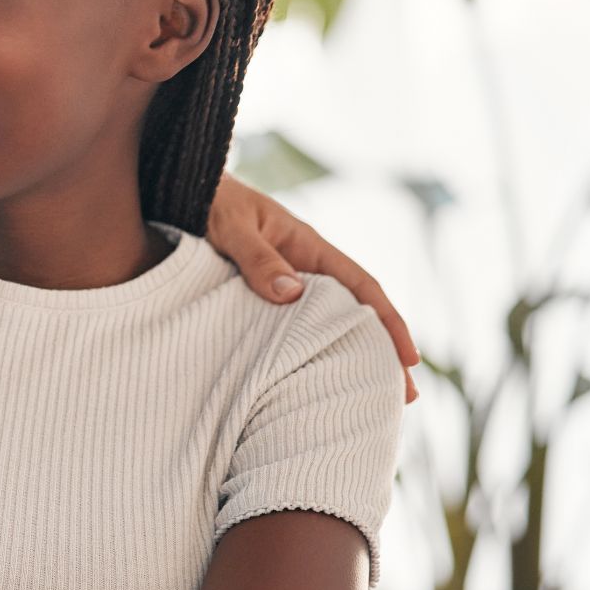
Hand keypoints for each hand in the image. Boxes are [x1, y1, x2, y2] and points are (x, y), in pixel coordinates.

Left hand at [207, 175, 418, 402]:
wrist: (182, 188)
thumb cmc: (209, 202)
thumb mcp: (232, 227)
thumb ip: (258, 258)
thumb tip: (292, 294)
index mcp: (308, 247)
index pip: (362, 288)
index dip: (388, 323)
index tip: (407, 359)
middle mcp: (304, 266)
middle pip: (353, 314)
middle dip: (379, 353)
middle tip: (402, 399)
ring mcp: (285, 281)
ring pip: (325, 324)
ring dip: (347, 357)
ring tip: (362, 400)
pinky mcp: (261, 294)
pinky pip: (293, 326)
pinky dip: (310, 351)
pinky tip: (311, 379)